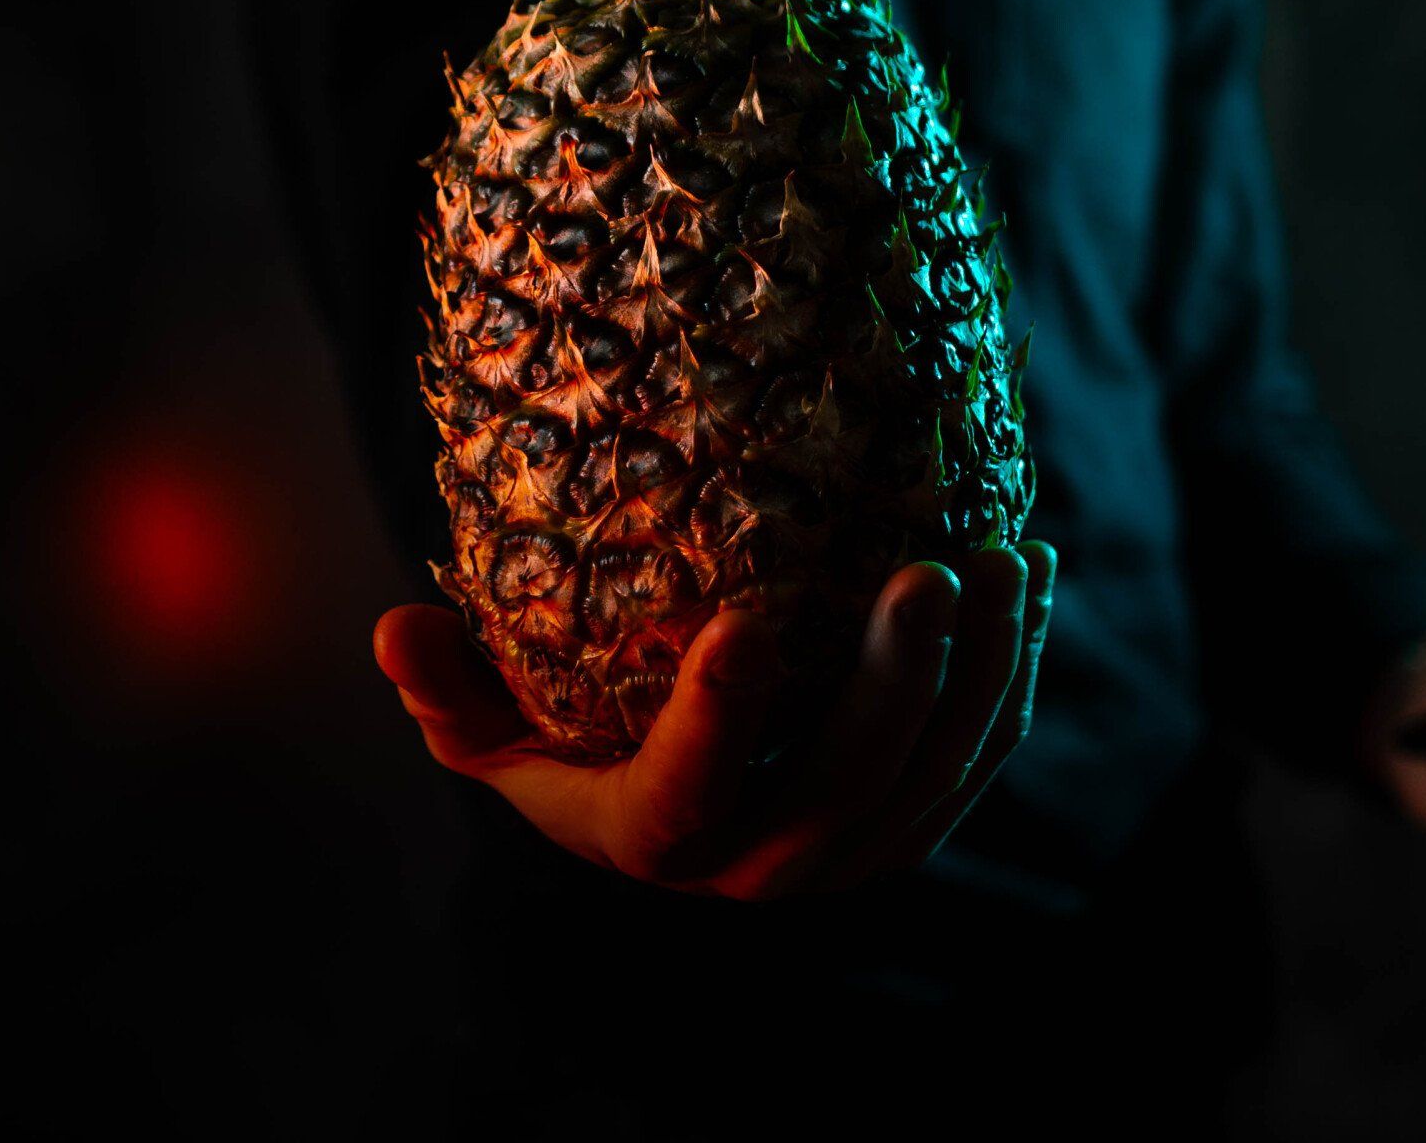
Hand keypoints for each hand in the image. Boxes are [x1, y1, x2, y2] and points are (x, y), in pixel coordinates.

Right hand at [374, 540, 1057, 899]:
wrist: (662, 791)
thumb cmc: (564, 732)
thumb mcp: (493, 717)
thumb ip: (450, 684)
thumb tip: (394, 629)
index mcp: (651, 838)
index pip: (682, 796)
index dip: (716, 723)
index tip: (746, 621)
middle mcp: (756, 867)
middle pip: (842, 795)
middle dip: (895, 689)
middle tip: (927, 572)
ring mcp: (846, 852)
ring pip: (931, 784)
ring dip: (980, 678)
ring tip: (1004, 558)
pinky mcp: (908, 821)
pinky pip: (974, 762)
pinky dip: (1010, 679)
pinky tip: (1031, 576)